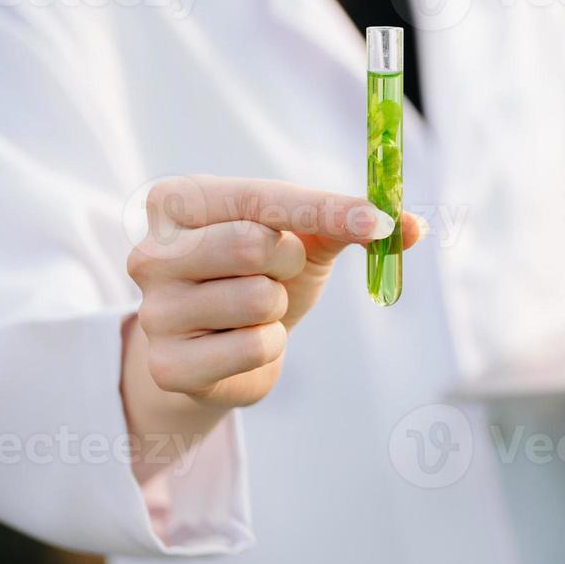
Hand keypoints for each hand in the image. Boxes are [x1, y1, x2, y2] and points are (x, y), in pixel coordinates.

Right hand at [124, 175, 422, 411]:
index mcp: (175, 202)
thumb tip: (414, 225)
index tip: (380, 220)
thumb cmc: (257, 275)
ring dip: (278, 308)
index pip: (260, 198)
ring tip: (255, 310)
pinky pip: (254, 347)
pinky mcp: (167, 365)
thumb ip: (351, 224)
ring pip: (259, 299)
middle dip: (289, 261)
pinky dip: (269, 346)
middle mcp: (150, 252)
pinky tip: (244, 344)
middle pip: (253, 243)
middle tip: (279, 271)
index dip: (327, 208)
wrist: (217, 351)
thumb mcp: (301, 238)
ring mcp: (154, 310)